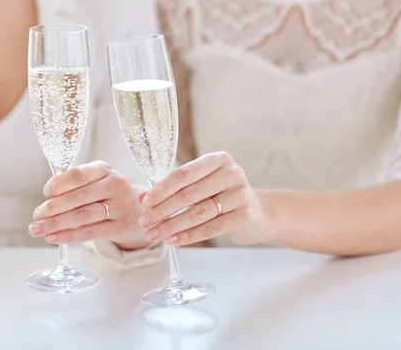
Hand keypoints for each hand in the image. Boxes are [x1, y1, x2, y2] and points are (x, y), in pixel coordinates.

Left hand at [29, 161, 146, 248]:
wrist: (138, 210)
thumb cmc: (107, 194)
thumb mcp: (96, 179)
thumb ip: (75, 184)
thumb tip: (48, 198)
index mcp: (104, 169)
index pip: (79, 175)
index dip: (60, 184)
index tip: (45, 192)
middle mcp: (115, 185)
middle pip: (79, 197)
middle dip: (54, 207)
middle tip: (37, 215)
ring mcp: (120, 206)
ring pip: (83, 217)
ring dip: (56, 224)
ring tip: (38, 229)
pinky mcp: (121, 227)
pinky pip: (90, 233)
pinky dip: (68, 236)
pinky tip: (53, 237)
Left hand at [137, 152, 264, 245]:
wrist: (256, 213)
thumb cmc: (222, 196)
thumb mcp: (201, 185)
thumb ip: (175, 188)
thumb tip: (144, 199)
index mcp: (218, 160)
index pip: (184, 174)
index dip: (162, 188)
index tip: (145, 202)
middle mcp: (232, 173)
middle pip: (189, 194)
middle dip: (162, 210)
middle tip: (145, 222)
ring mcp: (240, 194)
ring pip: (198, 213)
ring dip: (172, 225)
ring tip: (154, 234)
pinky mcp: (245, 216)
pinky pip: (211, 228)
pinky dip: (189, 236)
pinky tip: (173, 240)